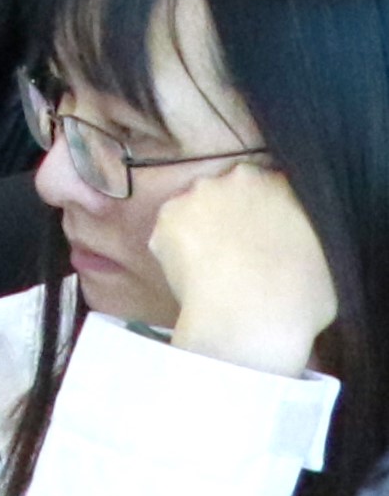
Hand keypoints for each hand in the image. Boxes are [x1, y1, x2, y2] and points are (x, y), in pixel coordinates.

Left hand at [157, 160, 339, 377]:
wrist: (252, 316)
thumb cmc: (301, 296)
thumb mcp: (326, 255)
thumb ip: (306, 234)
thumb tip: (293, 241)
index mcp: (281, 183)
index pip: (268, 187)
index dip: (263, 213)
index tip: (261, 235)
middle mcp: (236, 179)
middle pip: (228, 192)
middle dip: (228, 215)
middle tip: (235, 252)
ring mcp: (198, 195)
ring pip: (196, 209)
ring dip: (200, 231)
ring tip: (213, 268)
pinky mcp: (167, 218)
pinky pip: (170, 233)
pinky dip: (177, 252)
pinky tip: (193, 276)